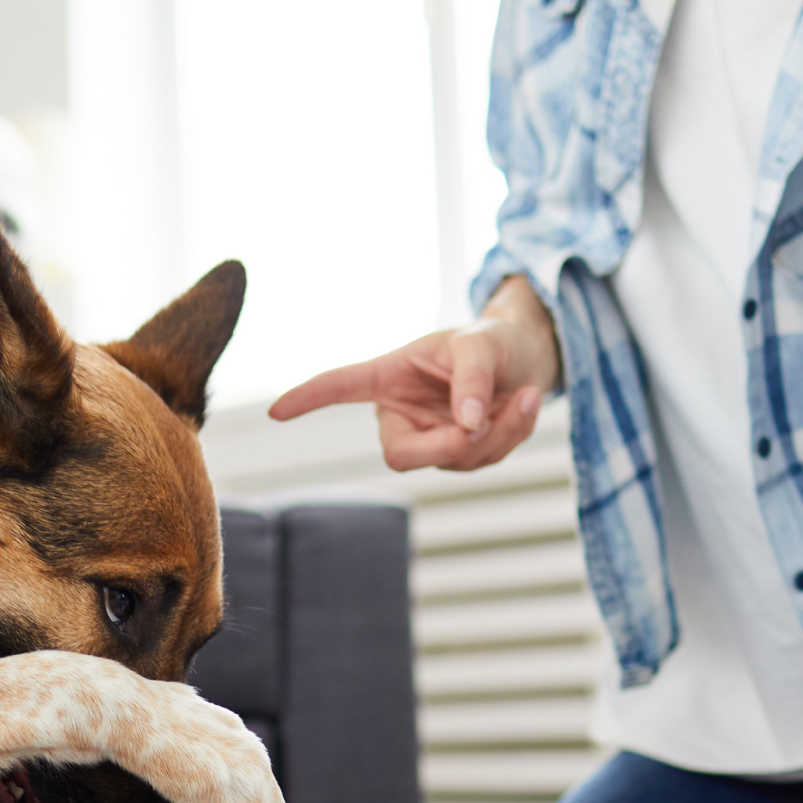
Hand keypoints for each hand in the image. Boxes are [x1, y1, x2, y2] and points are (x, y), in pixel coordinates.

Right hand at [268, 275, 558, 471]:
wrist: (526, 361)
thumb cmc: (492, 342)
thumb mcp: (482, 344)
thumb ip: (472, 379)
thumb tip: (468, 426)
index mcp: (388, 377)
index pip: (342, 387)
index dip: (310, 398)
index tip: (276, 412)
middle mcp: (401, 413)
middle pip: (400, 454)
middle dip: (446, 446)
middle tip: (481, 426)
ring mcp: (430, 439)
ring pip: (454, 460)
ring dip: (498, 434)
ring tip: (524, 396)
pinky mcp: (460, 456)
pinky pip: (484, 460)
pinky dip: (513, 434)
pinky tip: (524, 405)